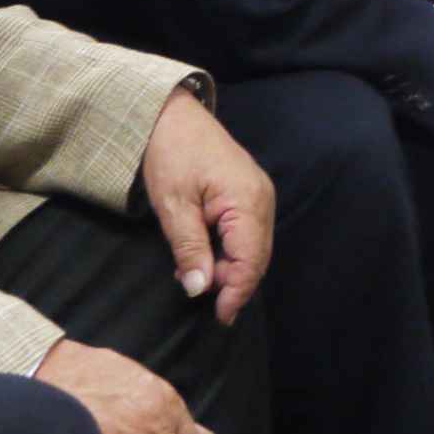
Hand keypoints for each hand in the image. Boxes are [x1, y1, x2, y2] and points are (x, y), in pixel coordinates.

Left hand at [139, 88, 274, 324]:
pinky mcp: (250, 193)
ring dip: (231, 268)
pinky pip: (248, 233)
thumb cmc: (171, 154)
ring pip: (254, 247)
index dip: (236, 292)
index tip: (218, 317)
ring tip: (199, 279)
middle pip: (257, 257)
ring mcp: (259, 194)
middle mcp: (262, 198)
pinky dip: (231, 251)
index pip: (250, 260)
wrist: (172, 116)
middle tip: (203, 301)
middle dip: (233, 283)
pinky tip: (207, 257)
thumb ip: (190, 249)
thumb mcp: (173, 206)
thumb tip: (200, 289)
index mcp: (247, 201)